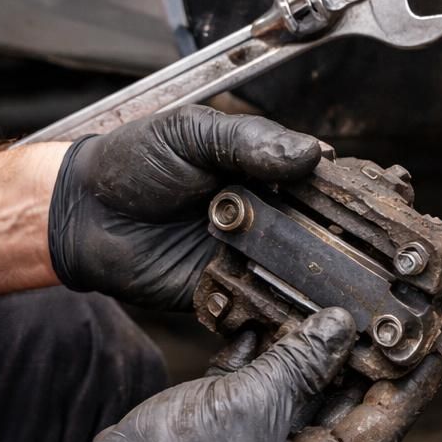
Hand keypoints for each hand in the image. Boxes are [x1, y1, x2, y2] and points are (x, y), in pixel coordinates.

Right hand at [8, 308, 441, 441]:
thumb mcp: (252, 406)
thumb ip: (303, 362)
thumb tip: (344, 325)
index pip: (390, 415)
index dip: (425, 366)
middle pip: (357, 396)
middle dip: (379, 346)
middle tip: (419, 298)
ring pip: (312, 384)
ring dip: (326, 340)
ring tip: (359, 290)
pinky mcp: (236, 432)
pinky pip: (270, 383)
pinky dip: (277, 347)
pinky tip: (290, 304)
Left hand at [47, 105, 321, 309]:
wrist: (84, 214)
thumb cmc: (133, 163)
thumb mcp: (192, 133)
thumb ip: (251, 140)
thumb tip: (314, 152)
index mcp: (264, 171)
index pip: (320, 185)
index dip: (339, 194)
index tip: (357, 203)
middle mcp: (265, 217)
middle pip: (318, 235)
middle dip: (332, 243)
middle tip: (338, 246)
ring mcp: (249, 257)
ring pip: (297, 275)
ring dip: (308, 279)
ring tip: (320, 280)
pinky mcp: (228, 294)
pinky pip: (261, 307)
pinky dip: (274, 309)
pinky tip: (285, 305)